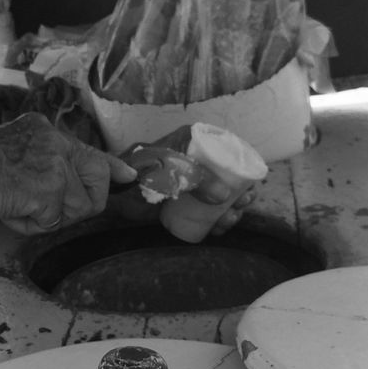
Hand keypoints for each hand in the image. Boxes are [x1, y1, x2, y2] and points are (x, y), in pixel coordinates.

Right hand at [0, 112, 135, 234]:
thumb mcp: (14, 152)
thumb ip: (42, 163)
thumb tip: (63, 190)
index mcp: (47, 133)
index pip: (90, 151)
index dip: (113, 168)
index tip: (128, 176)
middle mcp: (57, 144)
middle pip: (97, 180)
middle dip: (85, 204)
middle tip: (50, 209)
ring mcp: (56, 165)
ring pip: (77, 207)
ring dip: (49, 217)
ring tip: (16, 204)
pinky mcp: (49, 188)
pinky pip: (52, 222)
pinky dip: (30, 224)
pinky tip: (9, 209)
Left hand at [108, 125, 260, 242]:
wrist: (116, 190)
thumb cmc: (142, 170)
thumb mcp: (172, 170)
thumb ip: (197, 179)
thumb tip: (225, 196)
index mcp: (196, 141)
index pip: (230, 150)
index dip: (245, 168)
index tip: (251, 185)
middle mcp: (198, 159)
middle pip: (231, 176)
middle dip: (242, 193)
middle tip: (241, 206)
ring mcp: (193, 181)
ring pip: (223, 196)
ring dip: (232, 208)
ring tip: (229, 219)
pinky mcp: (187, 200)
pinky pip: (208, 210)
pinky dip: (218, 220)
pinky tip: (220, 227)